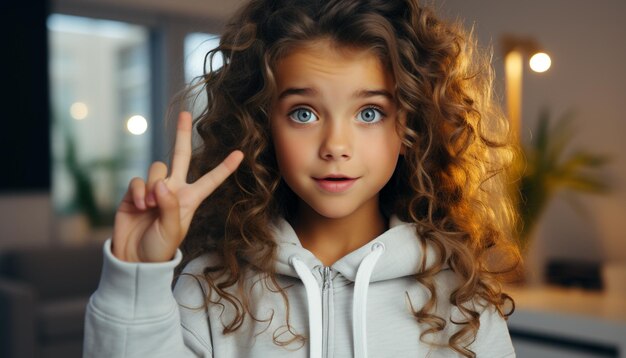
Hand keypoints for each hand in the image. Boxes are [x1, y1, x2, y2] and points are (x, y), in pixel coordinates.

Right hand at [111, 111, 243, 261]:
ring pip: (157, 168)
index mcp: (190, 199)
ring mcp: (154, 189)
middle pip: (180, 155)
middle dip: (182, 134)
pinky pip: (138, 180)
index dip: (225, 168)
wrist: (134, 258)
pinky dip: (139, 192)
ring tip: (150, 208)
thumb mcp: (172, 230)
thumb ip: (170, 206)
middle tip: (186, 113)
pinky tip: (139, 207)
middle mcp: (174, 189)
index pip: (211, 180)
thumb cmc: (159, 248)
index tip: (240, 153)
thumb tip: (163, 184)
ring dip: (153, 186)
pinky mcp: (135, 192)